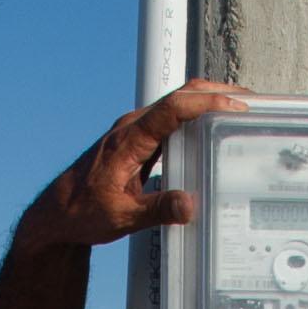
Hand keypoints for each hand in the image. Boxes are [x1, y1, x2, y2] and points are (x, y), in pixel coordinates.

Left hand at [16, 79, 244, 258]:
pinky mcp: (137, 141)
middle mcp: (132, 127)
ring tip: (239, 108)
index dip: (206, 103)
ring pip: (176, 103)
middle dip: (216, 92)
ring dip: (207, 101)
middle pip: (180, 95)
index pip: (173, 108)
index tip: (235, 105)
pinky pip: (170, 119)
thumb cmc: (81, 212)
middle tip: (251, 99)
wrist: (56, 214)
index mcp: (128, 139)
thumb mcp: (121, 216)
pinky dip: (194, 116)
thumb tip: (188, 204)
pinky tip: (211, 127)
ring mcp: (134, 131)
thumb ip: (157, 210)